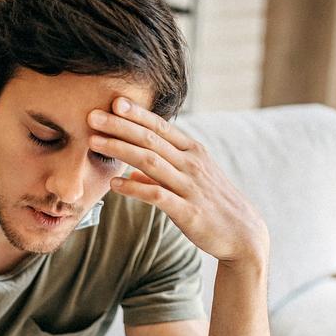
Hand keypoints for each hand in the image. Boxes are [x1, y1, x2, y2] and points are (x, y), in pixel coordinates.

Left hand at [89, 98, 269, 268]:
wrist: (243, 234)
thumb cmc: (214, 206)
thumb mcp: (190, 183)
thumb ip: (160, 174)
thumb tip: (131, 173)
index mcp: (193, 152)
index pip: (161, 127)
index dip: (138, 113)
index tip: (115, 101)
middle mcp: (192, 164)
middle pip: (151, 139)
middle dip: (120, 126)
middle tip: (92, 116)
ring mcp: (190, 186)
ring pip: (150, 162)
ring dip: (121, 149)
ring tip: (95, 142)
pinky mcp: (188, 211)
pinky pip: (156, 196)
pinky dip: (134, 188)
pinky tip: (114, 184)